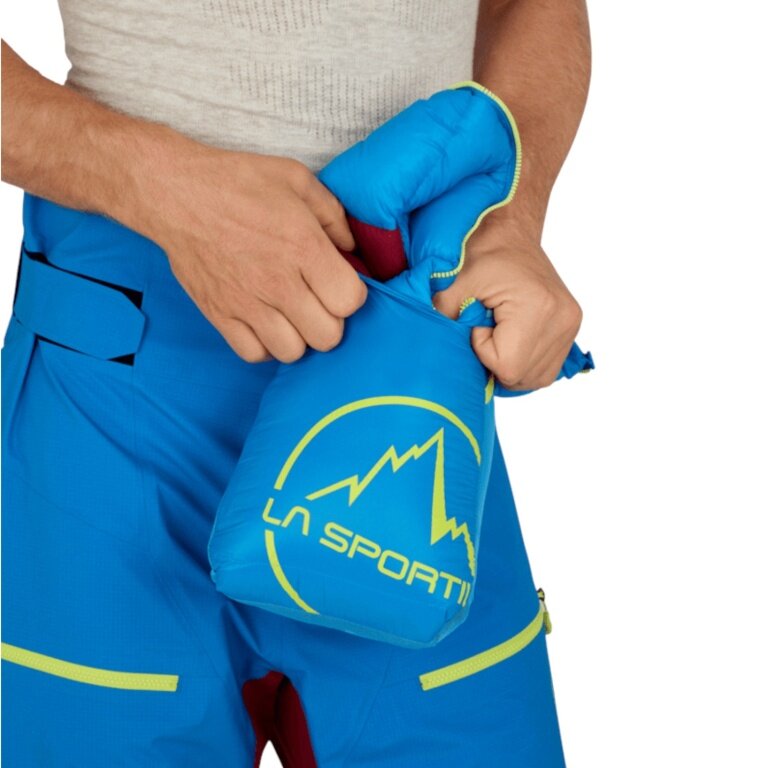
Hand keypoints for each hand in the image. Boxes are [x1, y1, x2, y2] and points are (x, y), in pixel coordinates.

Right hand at [139, 147, 365, 362]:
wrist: (175, 193)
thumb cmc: (237, 182)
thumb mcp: (297, 180)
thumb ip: (334, 216)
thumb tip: (353, 250)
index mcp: (304, 248)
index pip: (350, 301)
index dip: (352, 294)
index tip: (339, 282)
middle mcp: (278, 283)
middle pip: (327, 336)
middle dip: (330, 320)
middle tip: (318, 301)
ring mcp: (247, 304)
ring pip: (293, 352)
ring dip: (299, 337)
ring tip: (292, 315)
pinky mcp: (220, 315)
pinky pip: (254, 354)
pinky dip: (265, 346)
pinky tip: (267, 324)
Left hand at [433, 226, 581, 390]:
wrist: (510, 232)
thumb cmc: (482, 252)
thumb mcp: (456, 282)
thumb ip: (444, 316)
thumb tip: (439, 351)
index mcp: (539, 308)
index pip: (508, 366)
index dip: (484, 353)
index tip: (478, 324)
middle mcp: (562, 320)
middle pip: (523, 377)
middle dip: (496, 362)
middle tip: (486, 329)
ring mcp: (570, 325)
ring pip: (536, 378)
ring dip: (510, 366)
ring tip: (499, 335)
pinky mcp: (571, 327)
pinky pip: (547, 368)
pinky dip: (525, 364)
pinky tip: (512, 343)